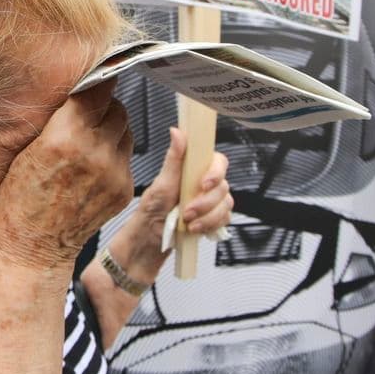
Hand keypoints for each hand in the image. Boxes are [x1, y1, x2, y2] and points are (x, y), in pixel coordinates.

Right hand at [0, 80, 133, 271]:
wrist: (34, 249)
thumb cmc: (19, 200)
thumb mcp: (26, 150)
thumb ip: (58, 119)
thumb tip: (81, 89)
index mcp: (65, 137)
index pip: (97, 90)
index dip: (99, 79)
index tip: (99, 72)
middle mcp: (95, 152)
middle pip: (116, 108)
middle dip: (103, 106)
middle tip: (85, 115)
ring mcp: (114, 172)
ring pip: (127, 130)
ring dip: (112, 129)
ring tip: (88, 141)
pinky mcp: (125, 189)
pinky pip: (127, 156)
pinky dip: (114, 154)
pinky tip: (93, 167)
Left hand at [122, 128, 230, 272]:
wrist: (149, 241)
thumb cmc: (151, 211)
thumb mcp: (162, 184)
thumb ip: (174, 159)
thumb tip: (177, 131)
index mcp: (193, 170)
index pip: (218, 161)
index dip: (215, 172)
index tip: (203, 184)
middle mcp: (204, 184)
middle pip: (223, 186)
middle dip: (206, 202)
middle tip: (187, 211)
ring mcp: (211, 202)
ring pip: (226, 205)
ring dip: (208, 217)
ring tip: (189, 223)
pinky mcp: (213, 219)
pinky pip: (224, 220)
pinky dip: (210, 226)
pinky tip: (195, 229)